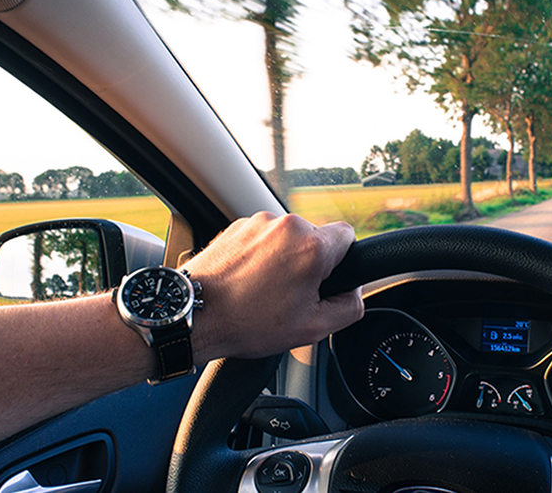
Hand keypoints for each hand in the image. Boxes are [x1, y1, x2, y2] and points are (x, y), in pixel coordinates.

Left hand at [183, 212, 363, 360]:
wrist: (195, 315)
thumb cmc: (248, 323)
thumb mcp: (313, 328)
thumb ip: (349, 307)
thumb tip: (355, 293)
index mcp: (311, 247)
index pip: (348, 236)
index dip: (342, 261)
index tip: (325, 280)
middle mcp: (287, 226)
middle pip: (316, 238)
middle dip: (309, 264)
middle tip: (291, 295)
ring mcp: (259, 222)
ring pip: (288, 239)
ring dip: (283, 260)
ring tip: (263, 291)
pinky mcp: (237, 226)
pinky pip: (263, 238)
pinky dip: (261, 256)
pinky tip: (248, 281)